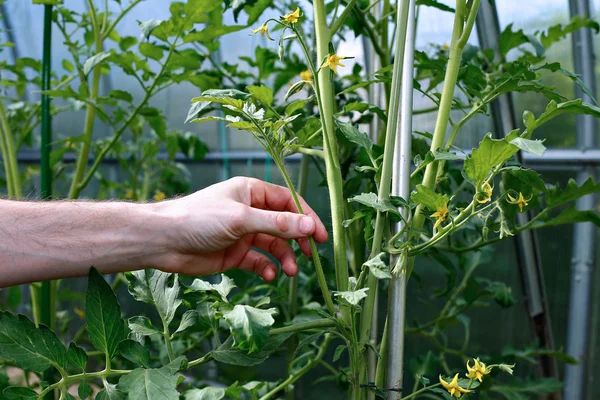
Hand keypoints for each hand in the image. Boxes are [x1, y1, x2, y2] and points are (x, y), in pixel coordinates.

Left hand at [156, 177, 327, 280]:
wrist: (163, 242)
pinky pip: (258, 260)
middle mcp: (250, 211)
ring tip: (289, 271)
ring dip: (284, 257)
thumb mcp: (241, 219)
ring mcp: (242, 233)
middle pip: (284, 225)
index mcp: (252, 192)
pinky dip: (266, 268)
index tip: (320, 236)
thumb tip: (310, 226)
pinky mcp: (234, 254)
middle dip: (298, 240)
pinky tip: (269, 275)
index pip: (288, 202)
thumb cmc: (199, 219)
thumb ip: (276, 224)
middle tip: (309, 256)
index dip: (306, 217)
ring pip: (273, 245)